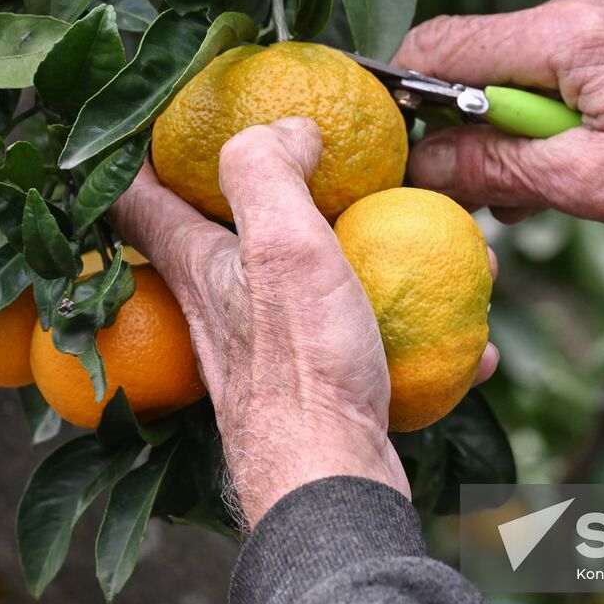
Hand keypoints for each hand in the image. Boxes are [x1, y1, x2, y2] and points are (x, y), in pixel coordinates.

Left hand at [107, 119, 494, 527]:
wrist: (333, 485)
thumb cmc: (301, 369)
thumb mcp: (281, 245)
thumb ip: (269, 170)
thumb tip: (288, 129)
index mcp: (199, 267)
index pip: (134, 198)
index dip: (134, 152)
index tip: (163, 118)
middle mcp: (223, 310)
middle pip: (226, 237)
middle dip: (274, 197)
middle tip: (327, 167)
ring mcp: (272, 355)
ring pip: (315, 290)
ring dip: (371, 263)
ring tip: (439, 250)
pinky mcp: (320, 393)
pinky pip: (370, 349)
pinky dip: (418, 340)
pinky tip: (469, 340)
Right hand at [394, 0, 603, 235]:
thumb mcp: (592, 182)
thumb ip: (498, 168)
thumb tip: (424, 167)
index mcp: (569, 32)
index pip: (443, 43)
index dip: (408, 99)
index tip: (405, 153)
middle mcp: (585, 2)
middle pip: (477, 53)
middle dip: (470, 125)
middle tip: (491, 191)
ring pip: (519, 64)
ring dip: (515, 126)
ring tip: (549, 185)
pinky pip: (561, 64)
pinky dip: (553, 112)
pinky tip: (581, 158)